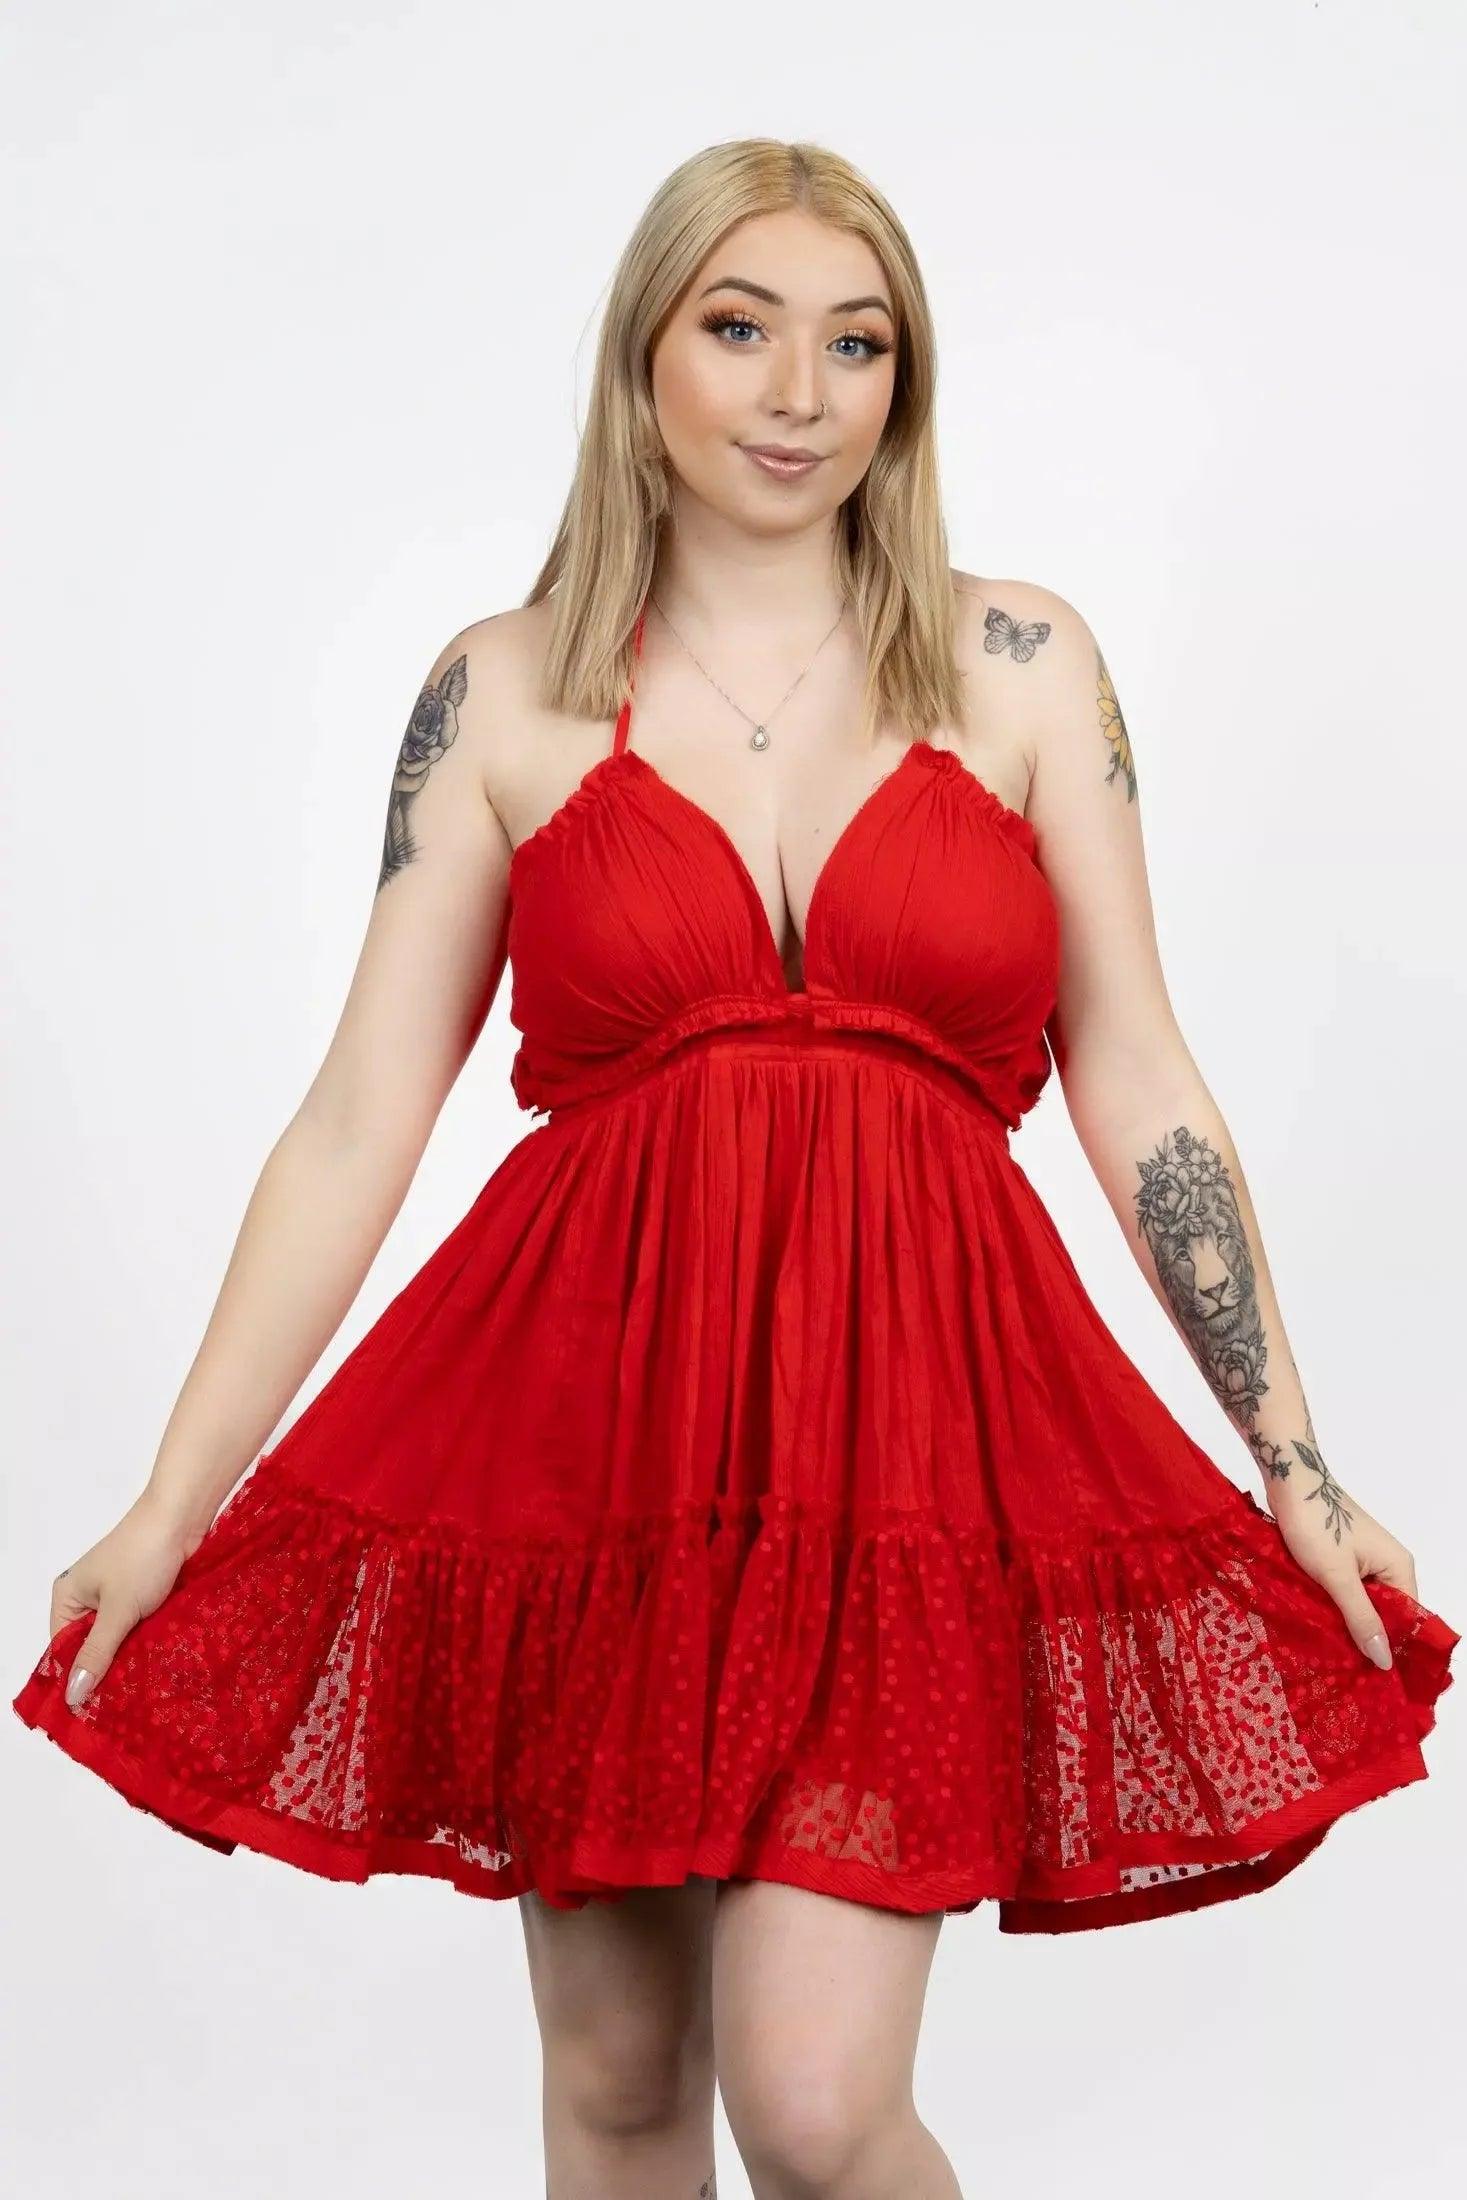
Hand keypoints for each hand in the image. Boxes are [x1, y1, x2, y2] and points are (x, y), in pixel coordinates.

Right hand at [48, 1487, 207, 1711]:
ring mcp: (118, 1595)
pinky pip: (138, 1626)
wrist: (182, 1516)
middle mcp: (88, 1597)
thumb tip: (73, 1696)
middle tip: (120, 1703)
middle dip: (106, 1669)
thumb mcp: (118, 1610)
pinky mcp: (144, 1594)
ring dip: (130, 1655)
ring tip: (140, 1687)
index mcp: (68, 1597)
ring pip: (118, 1638)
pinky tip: (157, 1662)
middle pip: (91, 1645)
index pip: (63, 1649)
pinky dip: (146, 1639)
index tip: (92, 1709)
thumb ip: (97, 1653)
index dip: (76, 1676)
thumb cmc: (143, 1557)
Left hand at [1272, 1482, 1417, 1670]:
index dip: (1393, 1647)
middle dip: (1367, 1637)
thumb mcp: (1337, 1576)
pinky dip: (1333, 1605)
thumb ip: (1361, 1618)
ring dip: (1346, 1622)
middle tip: (1347, 1671)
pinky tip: (1318, 1624)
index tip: (1374, 1678)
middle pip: (1385, 1613)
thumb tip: (1385, 1660)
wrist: (1289, 1479)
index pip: (1408, 1619)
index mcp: (1399, 1568)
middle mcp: (1388, 1565)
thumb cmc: (1315, 1524)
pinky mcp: (1341, 1557)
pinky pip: (1345, 1590)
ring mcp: (1364, 1560)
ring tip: (1331, 1653)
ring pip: (1361, 1603)